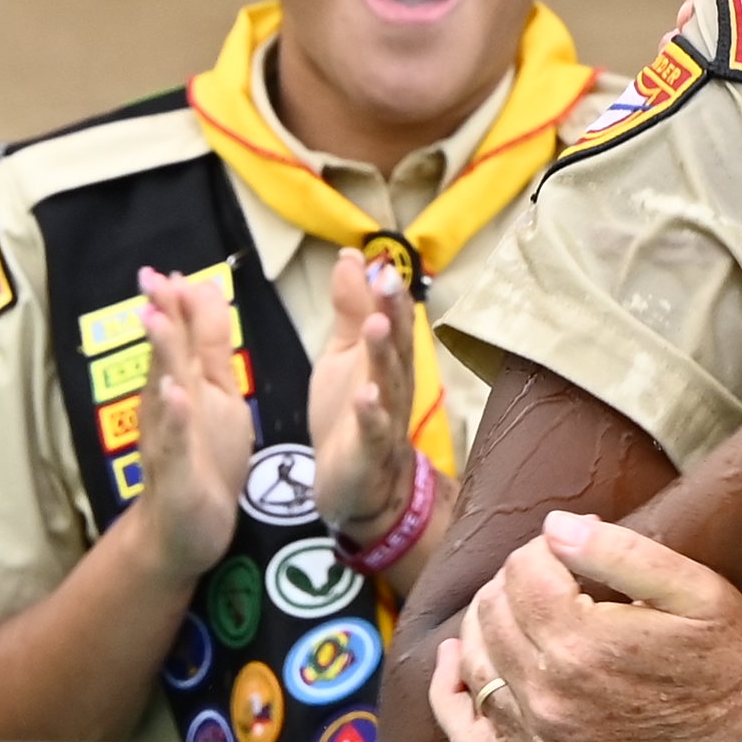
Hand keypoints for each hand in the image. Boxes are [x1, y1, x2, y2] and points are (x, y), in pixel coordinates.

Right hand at [126, 268, 252, 581]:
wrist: (185, 528)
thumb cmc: (203, 458)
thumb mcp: (216, 395)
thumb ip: (209, 348)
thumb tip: (203, 296)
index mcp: (189, 384)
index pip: (185, 335)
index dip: (180, 303)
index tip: (171, 269)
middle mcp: (172, 404)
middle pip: (169, 352)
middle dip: (163, 314)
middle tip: (153, 278)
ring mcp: (171, 436)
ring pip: (166, 388)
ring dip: (162, 354)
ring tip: (157, 319)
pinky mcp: (177, 470)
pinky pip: (175, 441)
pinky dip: (176, 417)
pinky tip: (176, 396)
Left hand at [309, 248, 417, 542]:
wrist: (359, 483)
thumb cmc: (351, 412)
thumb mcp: (343, 355)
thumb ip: (351, 309)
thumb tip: (351, 257)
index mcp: (387, 359)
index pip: (393, 319)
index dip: (388, 292)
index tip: (382, 259)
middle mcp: (394, 384)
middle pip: (398, 345)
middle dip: (394, 312)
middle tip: (388, 279)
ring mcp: (385, 418)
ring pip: (388, 383)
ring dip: (384, 355)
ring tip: (377, 325)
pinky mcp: (369, 451)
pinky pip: (373, 431)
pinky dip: (371, 415)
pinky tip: (367, 396)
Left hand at [431, 513, 741, 741]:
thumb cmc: (732, 659)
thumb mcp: (695, 589)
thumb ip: (622, 552)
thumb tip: (555, 526)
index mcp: (584, 643)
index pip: (524, 571)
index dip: (544, 546)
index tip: (574, 546)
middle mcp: (549, 693)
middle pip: (493, 611)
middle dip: (516, 578)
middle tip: (553, 570)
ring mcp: (538, 735)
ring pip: (474, 660)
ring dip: (486, 620)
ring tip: (516, 601)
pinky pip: (466, 729)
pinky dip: (451, 692)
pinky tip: (455, 663)